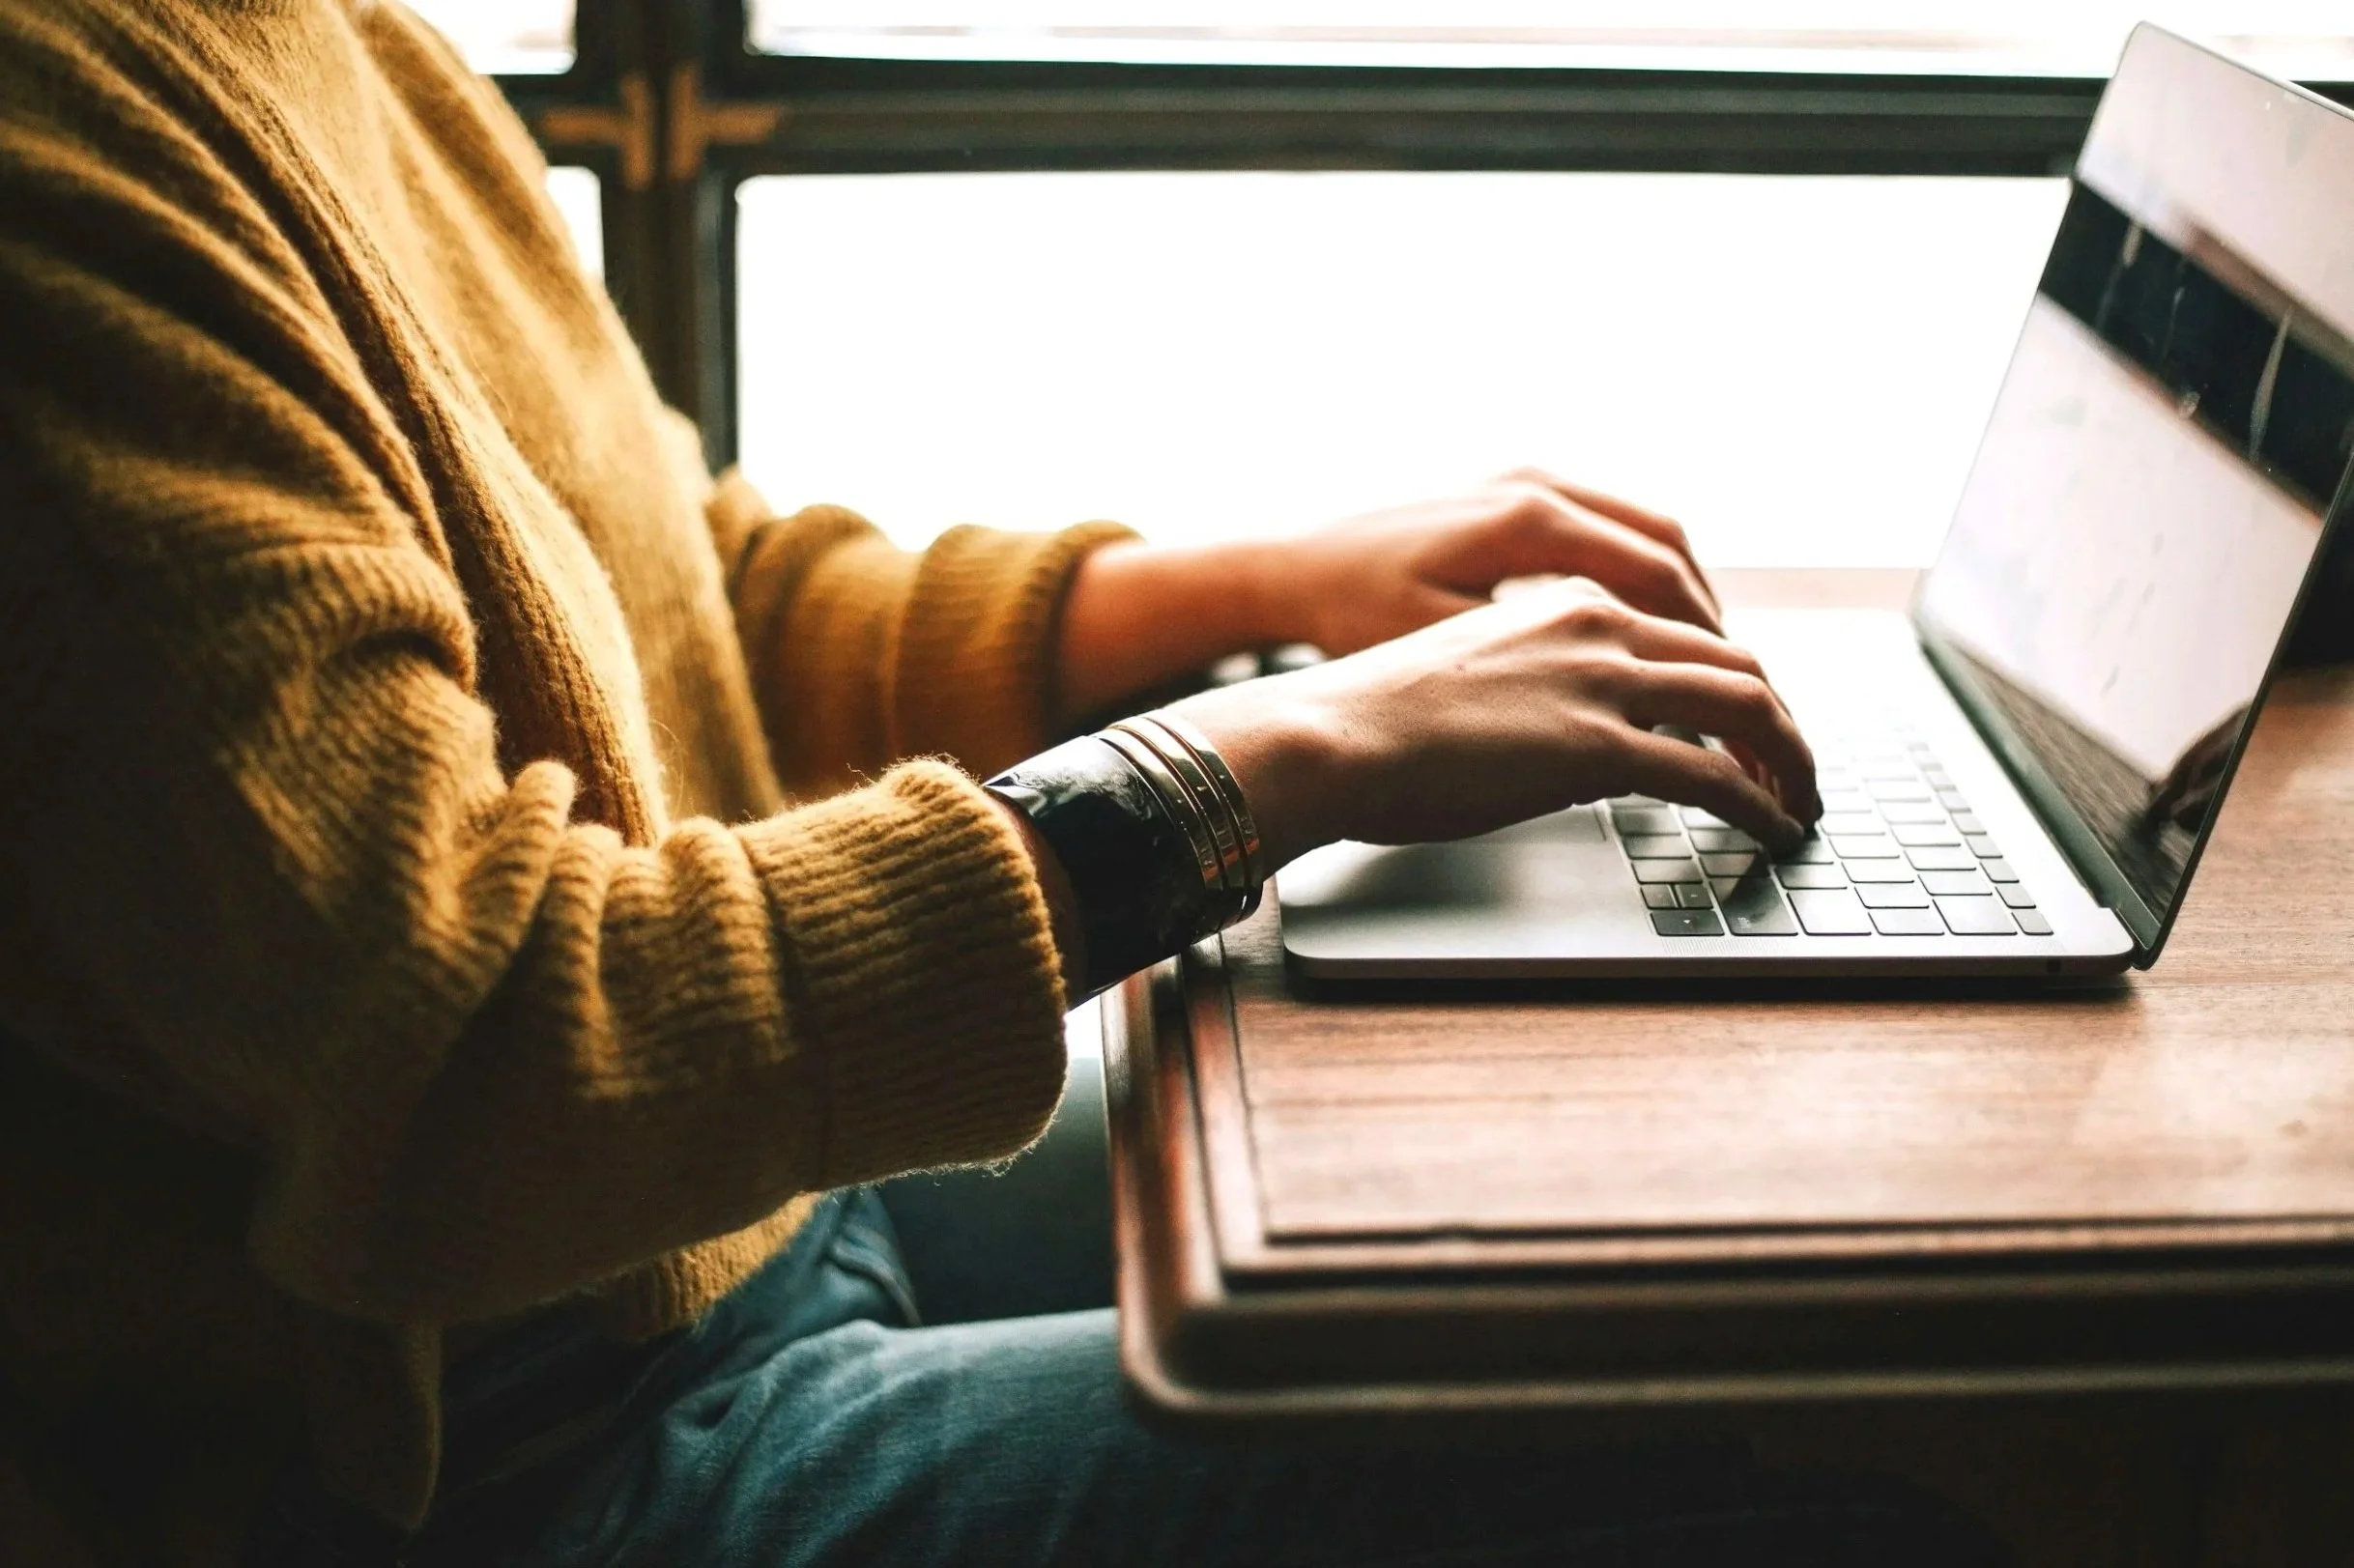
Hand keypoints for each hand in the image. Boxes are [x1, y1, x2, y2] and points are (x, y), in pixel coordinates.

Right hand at [1163, 576, 1818, 868]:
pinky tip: (1773, 829)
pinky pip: (1715, 776)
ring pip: (1746, 708)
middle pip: (1736, 664)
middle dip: (1781, 723)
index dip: (1736, 683)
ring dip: (1789, 760)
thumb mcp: (1472, 677)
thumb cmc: (1373, 719)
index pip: (1687, 634)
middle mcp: (1599, 626)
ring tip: (1800, 803)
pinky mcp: (1598, 747)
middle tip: (1796, 769)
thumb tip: (1568, 744)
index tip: (1750, 727)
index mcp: (1567, 602)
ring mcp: (1603, 683)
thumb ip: (1538, 690)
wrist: (1328, 733)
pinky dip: (1761, 803)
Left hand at [1276, 469, 1723, 656]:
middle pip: (1666, 547)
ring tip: (1705, 659)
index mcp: (1528, 521)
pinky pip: (1606, 527)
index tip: (1732, 691)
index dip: (1705, 640)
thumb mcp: (1443, 649)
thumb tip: (1624, 708)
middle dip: (1709, 618)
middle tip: (1738, 682)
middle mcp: (1537, 486)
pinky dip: (1640, 573)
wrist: (1286, 565)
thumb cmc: (1349, 612)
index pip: (1656, 576)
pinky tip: (1644, 625)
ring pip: (1643, 531)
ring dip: (1681, 593)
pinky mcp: (1509, 493)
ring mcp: (1525, 481)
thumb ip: (1537, 669)